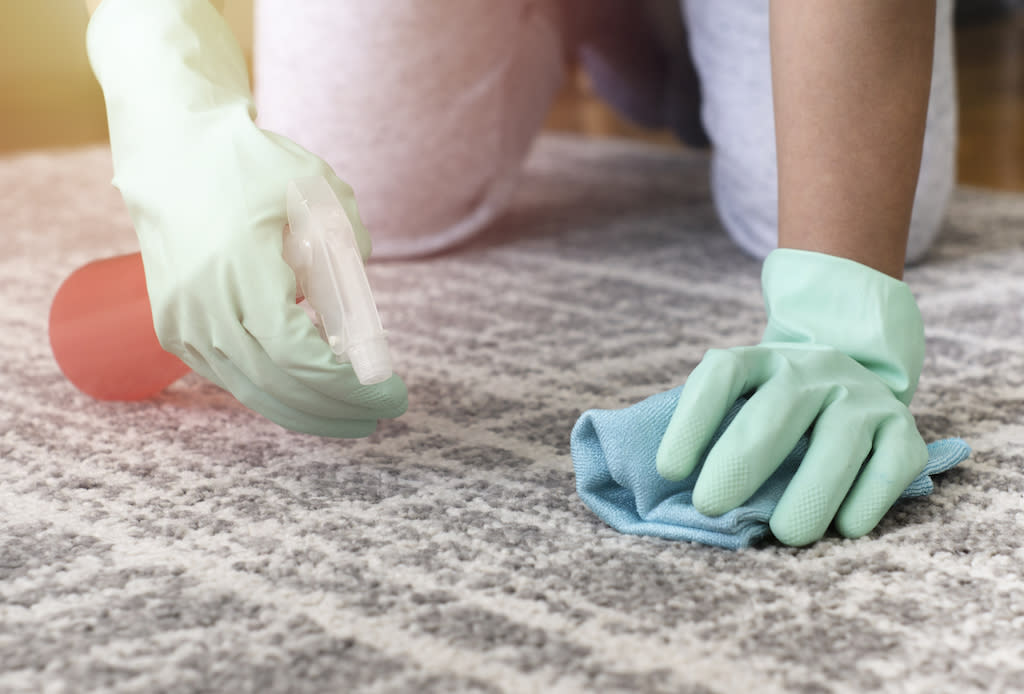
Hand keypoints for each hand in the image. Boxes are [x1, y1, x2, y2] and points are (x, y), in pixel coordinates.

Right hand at [88, 0, 406, 435]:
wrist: (172, 155)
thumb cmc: (252, 167)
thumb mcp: (316, 194)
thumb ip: (348, 251)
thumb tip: (361, 317)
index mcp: (238, 266)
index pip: (292, 353)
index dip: (344, 383)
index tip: (390, 391)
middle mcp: (201, 303)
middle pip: (275, 383)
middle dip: (338, 406)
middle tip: (385, 409)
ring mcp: (182, 322)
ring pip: (251, 390)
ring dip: (309, 409)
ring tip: (357, 411)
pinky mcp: (175, 331)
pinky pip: (232, 379)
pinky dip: (277, 392)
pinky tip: (315, 390)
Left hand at [656, 250, 927, 545]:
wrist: (856, 377)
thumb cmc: (777, 410)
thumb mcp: (743, 400)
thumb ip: (709, 432)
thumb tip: (654, 487)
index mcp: (761, 359)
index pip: (722, 375)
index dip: (692, 420)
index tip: (669, 470)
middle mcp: (812, 369)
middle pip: (775, 410)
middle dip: (740, 461)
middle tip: (710, 506)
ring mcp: (861, 395)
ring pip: (839, 439)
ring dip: (811, 490)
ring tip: (786, 535)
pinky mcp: (903, 428)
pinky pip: (892, 462)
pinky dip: (869, 497)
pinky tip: (846, 527)